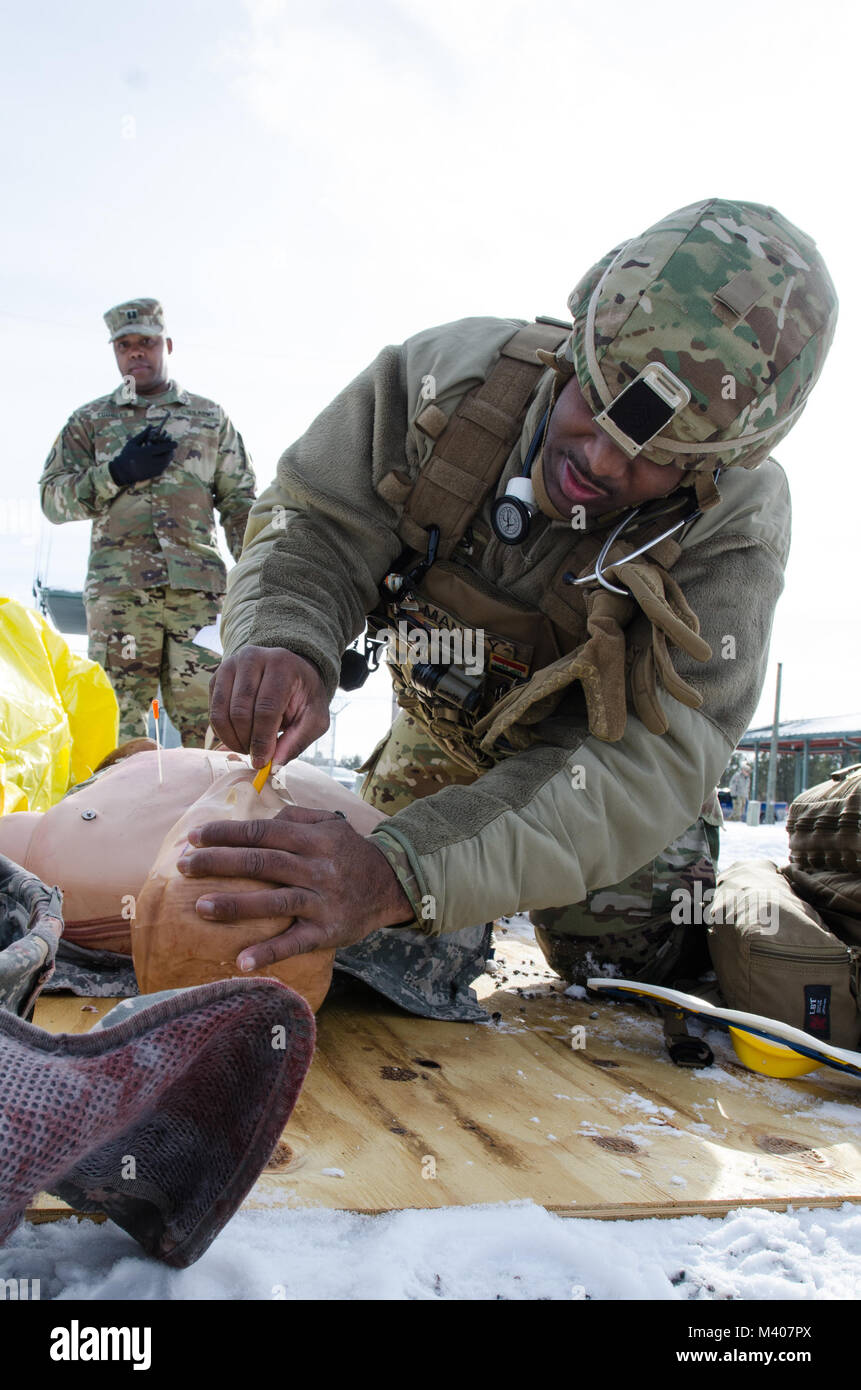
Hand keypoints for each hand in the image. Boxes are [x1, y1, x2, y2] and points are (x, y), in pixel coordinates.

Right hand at [109, 423, 176, 485]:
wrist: (122, 471)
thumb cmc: (126, 454)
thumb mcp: (133, 443)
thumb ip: (143, 434)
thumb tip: (151, 425)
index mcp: (145, 452)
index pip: (162, 448)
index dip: (170, 445)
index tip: (176, 443)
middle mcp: (150, 462)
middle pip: (166, 457)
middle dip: (171, 452)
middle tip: (173, 448)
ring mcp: (152, 470)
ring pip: (166, 464)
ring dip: (169, 458)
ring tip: (170, 453)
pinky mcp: (152, 475)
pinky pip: (163, 469)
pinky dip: (165, 463)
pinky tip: (164, 459)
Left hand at [177, 806, 414, 967]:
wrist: (392, 885)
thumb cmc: (350, 853)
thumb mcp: (331, 825)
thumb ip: (296, 818)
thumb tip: (260, 819)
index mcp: (314, 839)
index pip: (262, 832)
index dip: (226, 833)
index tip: (194, 837)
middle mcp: (317, 868)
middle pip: (261, 862)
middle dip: (218, 863)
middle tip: (183, 866)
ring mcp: (322, 901)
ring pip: (274, 902)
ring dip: (235, 905)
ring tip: (200, 908)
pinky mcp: (328, 932)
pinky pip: (295, 943)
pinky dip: (270, 953)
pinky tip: (243, 961)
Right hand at [209, 645, 329, 768]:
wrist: (289, 672)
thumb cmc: (303, 697)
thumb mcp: (314, 719)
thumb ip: (297, 741)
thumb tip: (272, 765)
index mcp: (282, 665)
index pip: (266, 708)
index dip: (262, 740)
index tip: (262, 762)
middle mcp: (253, 658)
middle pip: (240, 711)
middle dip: (247, 741)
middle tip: (257, 756)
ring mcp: (231, 665)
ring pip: (221, 712)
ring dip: (233, 739)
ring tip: (249, 748)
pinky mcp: (217, 676)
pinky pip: (213, 711)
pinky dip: (224, 732)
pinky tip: (240, 736)